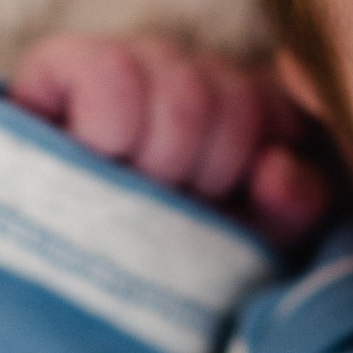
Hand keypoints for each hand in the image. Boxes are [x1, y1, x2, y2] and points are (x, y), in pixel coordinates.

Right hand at [7, 31, 329, 253]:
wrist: (66, 292)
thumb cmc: (172, 260)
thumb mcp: (248, 242)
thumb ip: (292, 205)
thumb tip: (278, 166)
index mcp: (242, 100)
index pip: (275, 105)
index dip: (248, 168)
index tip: (216, 205)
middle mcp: (188, 69)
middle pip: (231, 96)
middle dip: (204, 174)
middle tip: (164, 208)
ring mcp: (129, 61)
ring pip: (183, 90)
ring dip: (160, 162)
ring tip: (128, 197)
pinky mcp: (60, 62)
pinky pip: (113, 75)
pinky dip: (111, 132)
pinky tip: (93, 160)